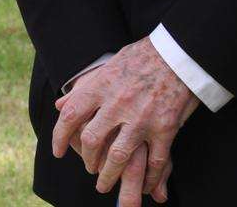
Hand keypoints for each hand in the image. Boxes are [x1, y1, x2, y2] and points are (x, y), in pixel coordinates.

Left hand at [52, 37, 198, 201]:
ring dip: (109, 175)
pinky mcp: (165, 128)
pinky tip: (146, 185)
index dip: (60, 136)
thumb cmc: (143, 56)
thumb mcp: (109, 66)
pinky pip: (154, 162)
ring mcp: (141, 118)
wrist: (179, 51)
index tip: (57, 151)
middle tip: (89, 168)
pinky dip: (149, 178)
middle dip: (87, 160)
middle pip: (91, 142)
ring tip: (105, 183)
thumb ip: (85, 89)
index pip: (71, 116)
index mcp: (101, 86)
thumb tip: (59, 104)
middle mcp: (117, 104)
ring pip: (117, 157)